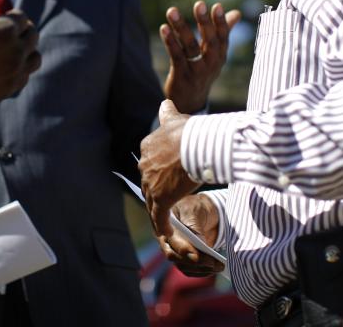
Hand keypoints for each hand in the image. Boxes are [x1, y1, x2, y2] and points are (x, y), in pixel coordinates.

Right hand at [0, 0, 41, 111]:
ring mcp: (14, 72)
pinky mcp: (10, 89)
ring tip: (3, 50)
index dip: (8, 17)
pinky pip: (25, 76)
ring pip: (34, 56)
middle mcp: (16, 51)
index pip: (21, 17)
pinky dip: (18, 69)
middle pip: (31, 34)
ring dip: (24, 50)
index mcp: (6, 29)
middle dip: (17, 32)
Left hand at [139, 100, 198, 256]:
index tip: (172, 181)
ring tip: (173, 228)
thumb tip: (164, 102)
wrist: (197, 143)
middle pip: (151, 185)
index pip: (151, 165)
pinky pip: (160, 220)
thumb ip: (168, 115)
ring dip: (163, 217)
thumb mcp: (176, 119)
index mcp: (148, 147)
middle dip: (160, 196)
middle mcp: (145, 165)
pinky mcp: (160, 200)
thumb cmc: (192, 131)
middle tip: (174, 206)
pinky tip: (173, 240)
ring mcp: (151, 184)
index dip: (161, 175)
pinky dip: (166, 231)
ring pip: (154, 205)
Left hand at [160, 1, 240, 112]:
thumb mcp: (216, 54)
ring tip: (172, 10)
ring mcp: (197, 71)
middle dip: (204, 22)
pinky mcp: (181, 76)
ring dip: (181, 28)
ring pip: (190, 47)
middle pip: (210, 41)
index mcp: (220, 56)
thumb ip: (224, 32)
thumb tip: (237, 13)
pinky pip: (176, 57)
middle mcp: (211, 63)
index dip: (221, 22)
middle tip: (199, 4)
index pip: (223, 37)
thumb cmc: (203, 71)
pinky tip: (163, 28)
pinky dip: (170, 42)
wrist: (190, 102)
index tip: (217, 5)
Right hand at [164, 195, 223, 275]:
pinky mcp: (186, 260)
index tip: (197, 256)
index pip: (171, 242)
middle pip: (175, 257)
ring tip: (219, 266)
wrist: (202, 212)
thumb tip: (199, 246)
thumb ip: (193, 227)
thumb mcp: (193, 211)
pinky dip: (203, 271)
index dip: (183, 250)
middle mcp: (167, 241)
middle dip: (195, 262)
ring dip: (201, 269)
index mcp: (165, 227)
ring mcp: (176, 252)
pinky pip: (190, 270)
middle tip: (212, 262)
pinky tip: (215, 268)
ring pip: (184, 266)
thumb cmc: (195, 207)